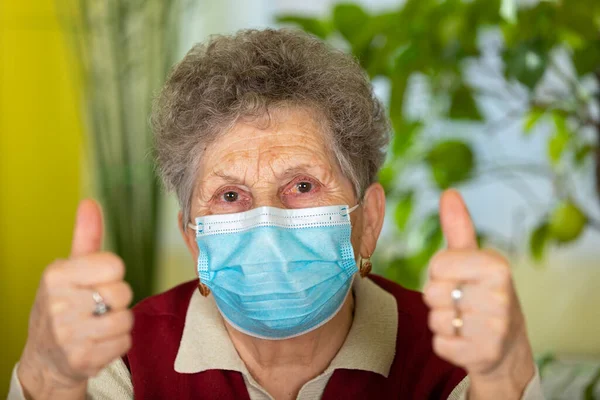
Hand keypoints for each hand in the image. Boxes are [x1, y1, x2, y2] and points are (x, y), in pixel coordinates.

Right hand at [17, 200, 132, 398]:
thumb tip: (90, 202)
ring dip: (119, 322)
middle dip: (117, 300)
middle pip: (123, 293)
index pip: (114, 265)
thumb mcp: (69, 269)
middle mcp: (58, 304)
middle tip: (97, 306)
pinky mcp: (82, 360)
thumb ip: (86, 237)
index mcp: (56, 275)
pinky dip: (118, 342)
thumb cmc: (64, 304)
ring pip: (126, 319)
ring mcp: (68, 335)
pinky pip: (124, 342)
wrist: (46, 357)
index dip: (112, 274)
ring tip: (98, 324)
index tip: (97, 281)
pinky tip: (99, 341)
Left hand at [423, 190, 534, 398]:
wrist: (507, 345)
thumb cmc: (485, 293)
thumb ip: (459, 227)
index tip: (459, 279)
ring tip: (465, 320)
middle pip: (432, 292)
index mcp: (496, 267)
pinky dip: (446, 343)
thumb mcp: (475, 258)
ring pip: (435, 319)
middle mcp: (500, 296)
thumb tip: (449, 192)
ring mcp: (493, 328)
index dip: (440, 273)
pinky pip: (440, 344)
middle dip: (439, 298)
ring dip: (443, 321)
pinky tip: (465, 339)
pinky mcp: (482, 354)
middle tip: (463, 302)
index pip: (437, 264)